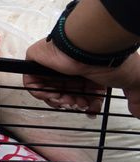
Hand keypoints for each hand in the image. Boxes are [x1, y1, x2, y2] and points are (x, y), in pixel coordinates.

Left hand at [23, 39, 139, 117]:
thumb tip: (139, 113)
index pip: (84, 92)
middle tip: (78, 104)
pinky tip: (53, 95)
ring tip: (66, 99)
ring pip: (49, 90)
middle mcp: (72, 66)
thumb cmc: (112, 61)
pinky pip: (31, 82)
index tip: (90, 110)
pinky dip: (40, 93)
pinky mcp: (37, 59)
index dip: (87, 104)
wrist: (92, 47)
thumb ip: (138, 98)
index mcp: (90, 69)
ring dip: (57, 100)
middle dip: (73, 103)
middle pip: (67, 93)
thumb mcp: (133, 80)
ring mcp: (53, 63)